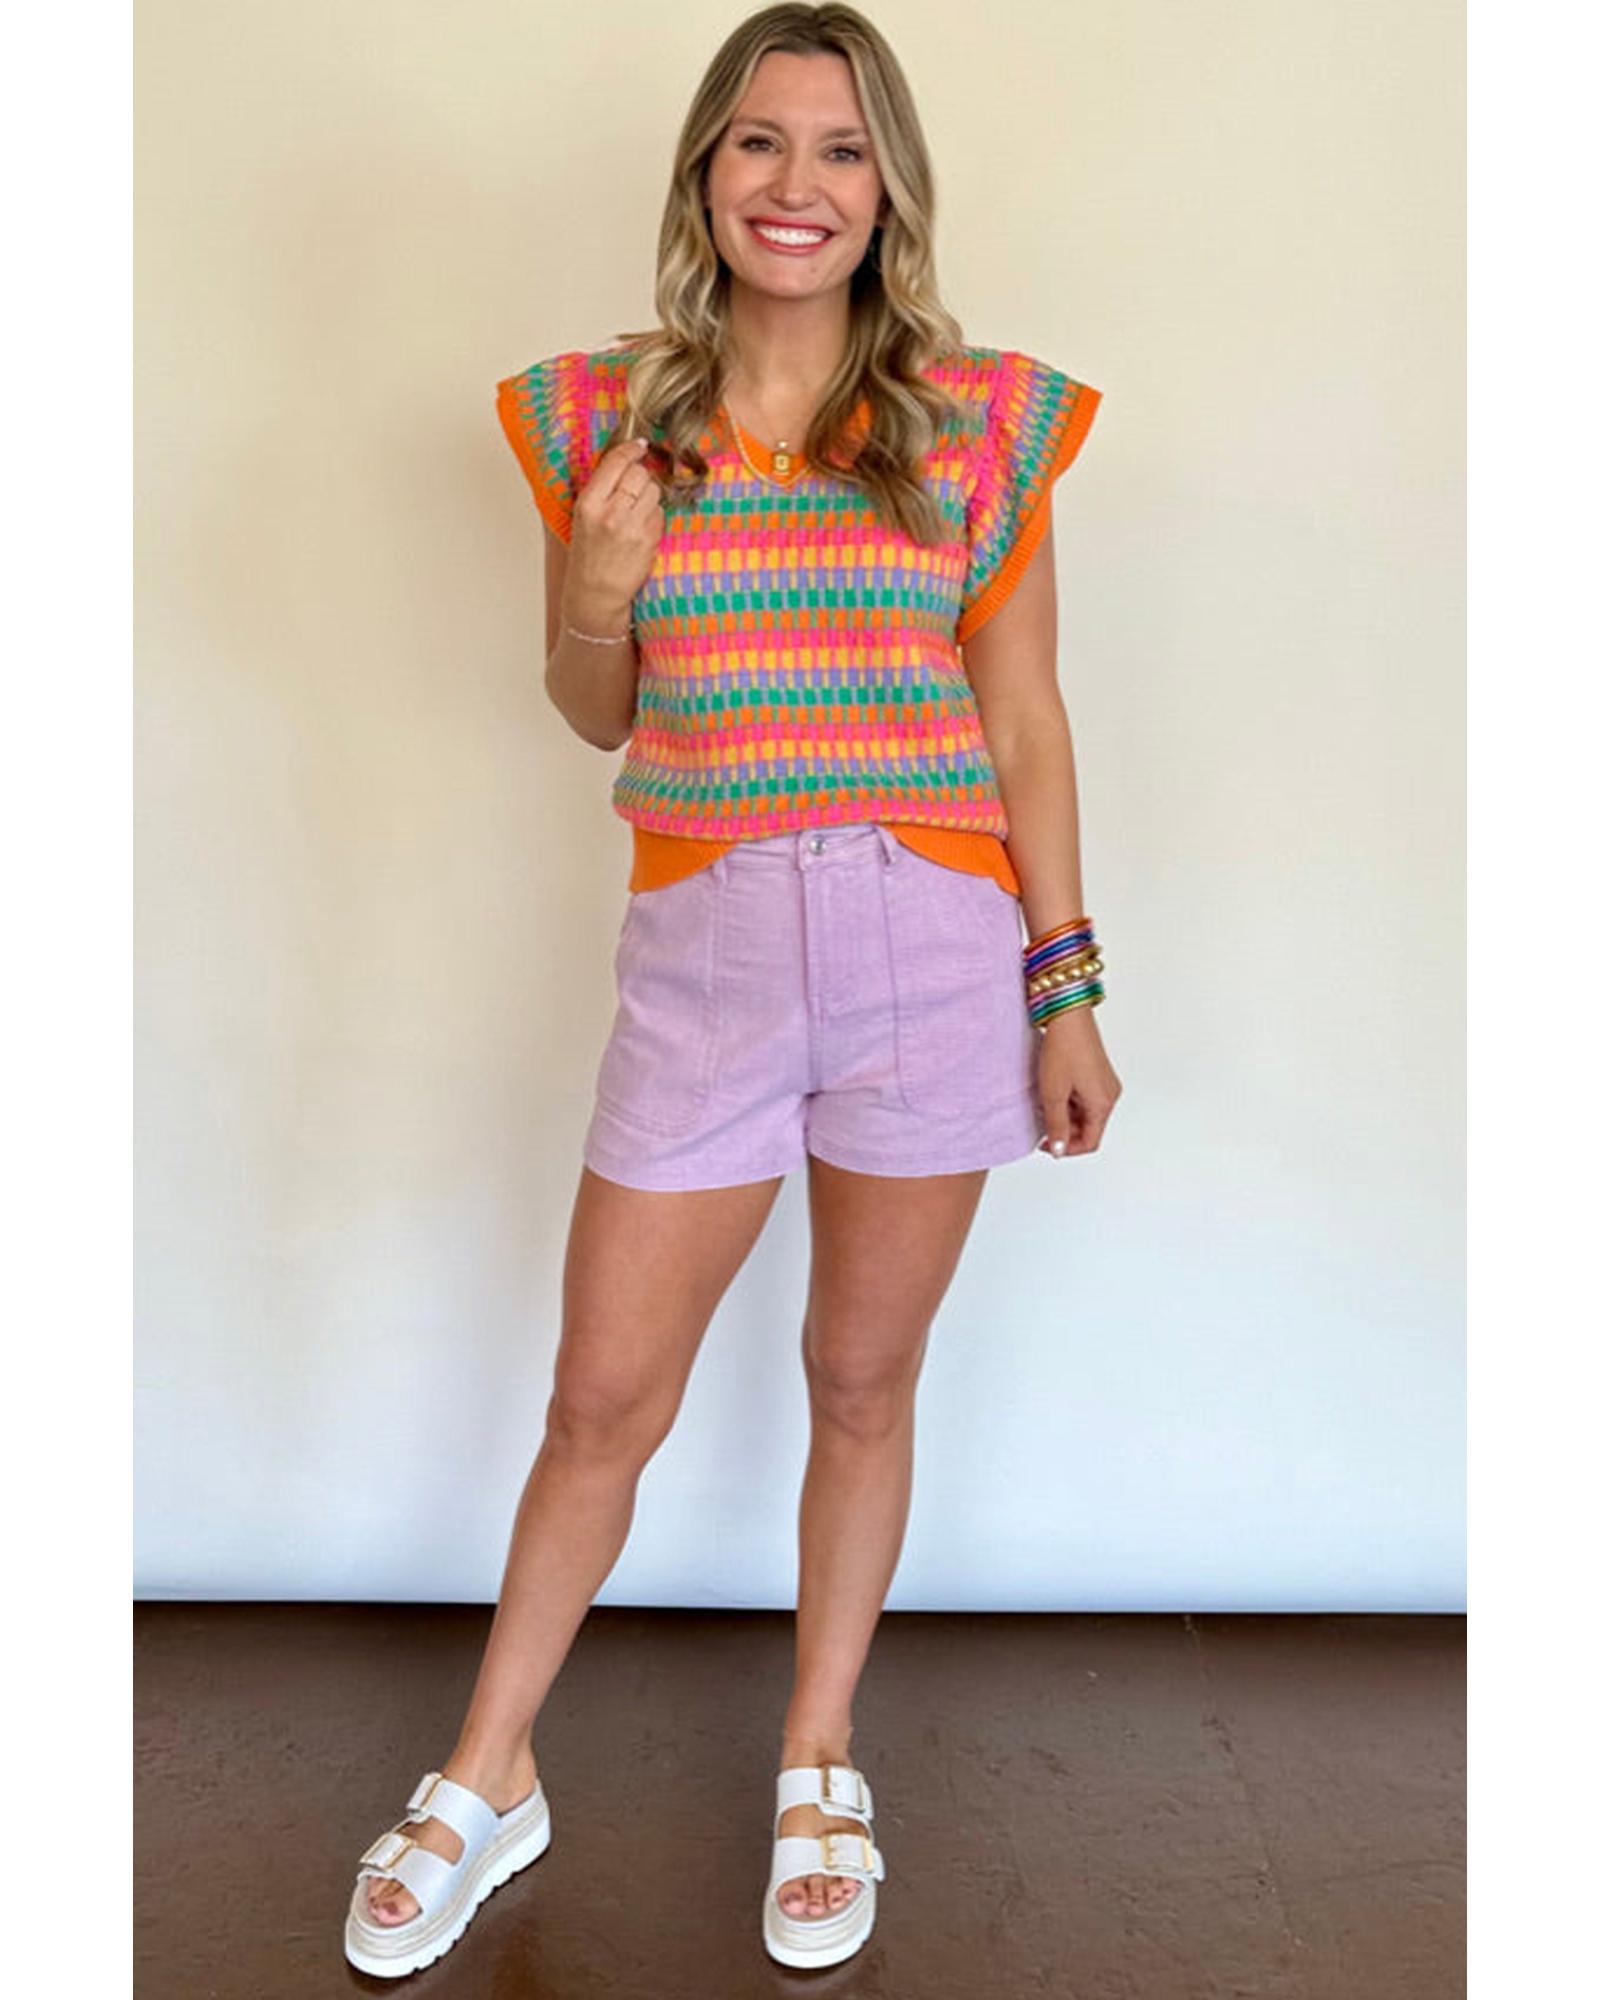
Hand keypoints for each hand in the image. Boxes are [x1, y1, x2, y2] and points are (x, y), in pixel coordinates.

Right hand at [564, 435, 666, 628]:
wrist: (596, 592)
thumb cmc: (589, 553)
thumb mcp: (584, 516)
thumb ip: (602, 488)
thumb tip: (629, 458)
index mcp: (589, 502)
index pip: (616, 462)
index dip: (632, 449)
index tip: (640, 445)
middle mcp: (610, 512)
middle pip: (640, 473)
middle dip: (641, 477)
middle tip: (634, 491)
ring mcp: (632, 527)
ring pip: (654, 491)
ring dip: (650, 497)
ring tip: (636, 513)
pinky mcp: (649, 540)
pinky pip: (661, 513)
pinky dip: (655, 516)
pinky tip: (642, 529)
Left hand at [1034, 1005, 1121, 1157]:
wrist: (1068, 1016)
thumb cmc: (1063, 1049)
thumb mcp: (1053, 1093)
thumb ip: (1056, 1125)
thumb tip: (1059, 1150)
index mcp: (1103, 1103)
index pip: (1090, 1142)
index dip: (1067, 1148)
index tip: (1047, 1144)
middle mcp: (1109, 1095)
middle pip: (1089, 1128)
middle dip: (1065, 1130)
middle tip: (1042, 1121)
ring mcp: (1105, 1084)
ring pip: (1085, 1114)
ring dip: (1065, 1114)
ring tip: (1046, 1101)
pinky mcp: (1098, 1075)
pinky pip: (1085, 1099)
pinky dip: (1069, 1101)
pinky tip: (1053, 1090)